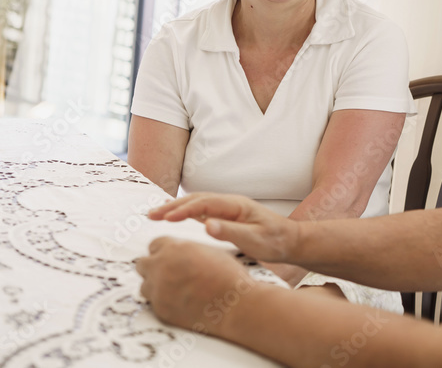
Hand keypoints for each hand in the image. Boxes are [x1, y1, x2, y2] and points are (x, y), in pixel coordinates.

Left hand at [135, 237, 257, 336]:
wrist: (233, 304)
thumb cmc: (228, 276)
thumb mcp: (209, 251)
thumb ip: (188, 250)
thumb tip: (180, 253)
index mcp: (175, 248)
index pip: (154, 244)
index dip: (162, 251)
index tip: (169, 257)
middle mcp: (161, 266)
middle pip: (142, 264)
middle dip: (153, 267)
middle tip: (167, 273)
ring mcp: (158, 289)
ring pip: (145, 285)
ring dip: (155, 286)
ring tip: (173, 289)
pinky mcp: (160, 309)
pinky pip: (153, 303)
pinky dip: (163, 302)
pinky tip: (179, 302)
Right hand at [148, 193, 299, 262]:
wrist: (291, 242)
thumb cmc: (275, 241)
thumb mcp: (255, 239)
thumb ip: (231, 232)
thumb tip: (207, 225)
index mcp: (236, 205)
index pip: (204, 203)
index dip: (184, 209)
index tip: (166, 219)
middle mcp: (230, 203)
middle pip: (197, 199)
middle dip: (173, 206)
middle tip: (151, 215)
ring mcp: (228, 210)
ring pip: (197, 204)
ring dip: (177, 208)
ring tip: (155, 215)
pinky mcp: (227, 218)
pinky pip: (202, 212)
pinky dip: (185, 213)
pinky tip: (175, 218)